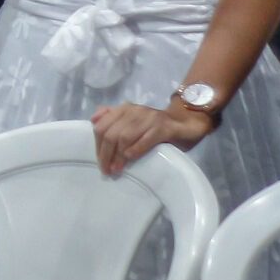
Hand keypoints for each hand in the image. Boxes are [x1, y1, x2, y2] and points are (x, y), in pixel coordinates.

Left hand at [90, 99, 216, 176]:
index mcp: (125, 109)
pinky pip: (145, 139)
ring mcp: (149, 118)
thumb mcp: (133, 120)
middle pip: (111, 133)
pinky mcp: (164, 127)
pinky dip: (135, 150)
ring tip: (116, 169)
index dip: (98, 146)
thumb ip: (113, 118)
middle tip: (106, 170)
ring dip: (118, 156)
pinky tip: (130, 159)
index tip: (100, 163)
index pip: (102, 126)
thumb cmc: (156, 126)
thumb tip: (93, 120)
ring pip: (125, 136)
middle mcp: (135, 111)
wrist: (187, 122)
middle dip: (105, 154)